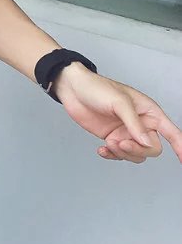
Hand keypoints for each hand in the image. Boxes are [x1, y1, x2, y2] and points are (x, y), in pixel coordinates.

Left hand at [52, 62, 181, 163]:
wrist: (72, 89)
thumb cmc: (97, 88)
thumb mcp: (119, 102)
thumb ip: (134, 123)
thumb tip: (145, 142)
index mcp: (149, 112)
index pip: (171, 132)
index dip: (180, 146)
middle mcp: (140, 124)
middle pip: (152, 148)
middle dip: (137, 149)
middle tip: (119, 142)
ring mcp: (125, 132)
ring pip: (136, 154)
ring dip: (123, 153)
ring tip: (109, 143)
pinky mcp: (111, 137)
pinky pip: (119, 154)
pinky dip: (112, 155)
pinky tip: (102, 150)